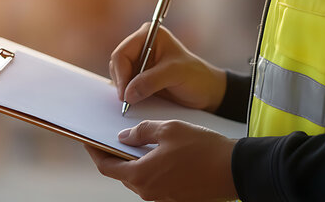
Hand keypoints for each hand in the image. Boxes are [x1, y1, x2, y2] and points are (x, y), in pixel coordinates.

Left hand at [85, 120, 237, 201]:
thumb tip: (123, 138)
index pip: (106, 167)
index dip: (95, 152)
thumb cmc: (203, 148)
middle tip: (114, 137)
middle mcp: (148, 192)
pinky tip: (159, 153)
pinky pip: (155, 182)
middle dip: (116, 155)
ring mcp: (162, 198)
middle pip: (122, 173)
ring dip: (135, 162)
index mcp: (141, 175)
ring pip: (140, 178)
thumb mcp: (168, 129)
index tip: (89, 141)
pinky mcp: (176, 198)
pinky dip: (151, 168)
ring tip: (138, 142)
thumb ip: (141, 132)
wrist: (235, 169)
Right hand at [110, 24, 226, 111]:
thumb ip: (150, 81)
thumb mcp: (174, 74)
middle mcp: (142, 45)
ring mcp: (140, 61)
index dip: (121, 74)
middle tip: (128, 100)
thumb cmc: (196, 77)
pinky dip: (127, 93)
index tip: (124, 93)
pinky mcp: (140, 75)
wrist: (207, 92)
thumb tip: (127, 93)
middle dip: (122, 82)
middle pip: (117, 64)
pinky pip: (125, 84)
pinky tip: (135, 100)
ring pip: (119, 75)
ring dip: (124, 89)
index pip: (122, 53)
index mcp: (149, 35)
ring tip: (134, 100)